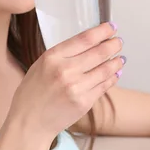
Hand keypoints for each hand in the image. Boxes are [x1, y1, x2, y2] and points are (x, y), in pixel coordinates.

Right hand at [6, 22, 123, 140]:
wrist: (29, 122)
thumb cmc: (32, 93)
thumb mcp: (41, 65)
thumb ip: (63, 54)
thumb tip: (90, 43)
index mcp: (52, 57)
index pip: (85, 38)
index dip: (102, 31)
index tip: (111, 27)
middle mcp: (65, 71)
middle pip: (99, 52)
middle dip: (113, 44)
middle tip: (118, 41)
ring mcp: (76, 88)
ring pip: (106, 69)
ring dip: (117, 61)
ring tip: (120, 58)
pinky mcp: (84, 103)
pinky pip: (104, 86)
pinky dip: (112, 78)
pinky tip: (115, 73)